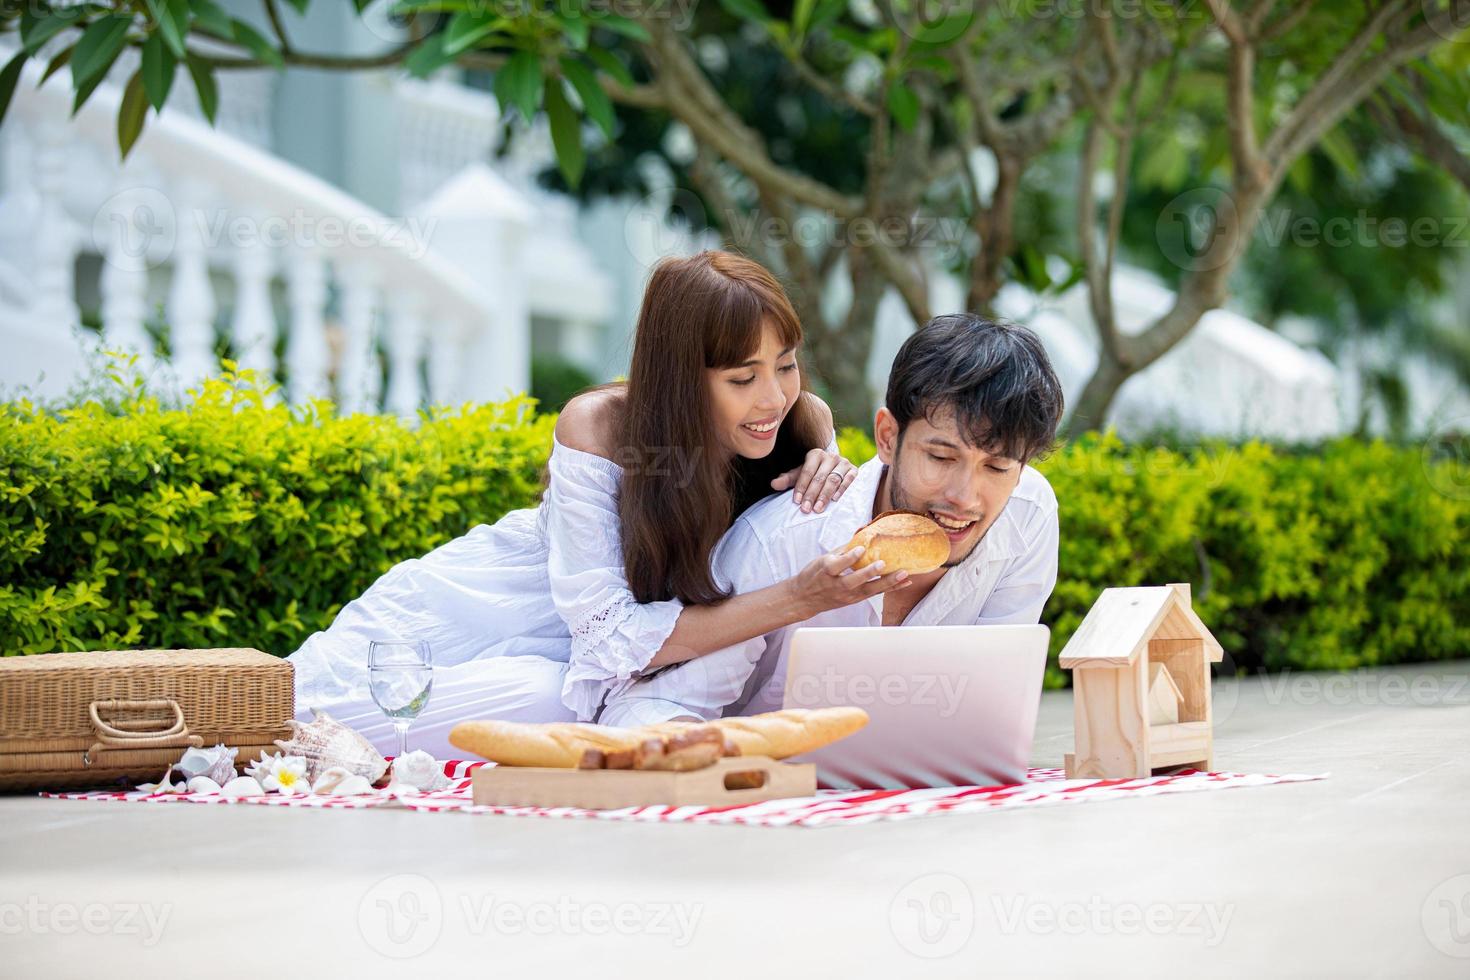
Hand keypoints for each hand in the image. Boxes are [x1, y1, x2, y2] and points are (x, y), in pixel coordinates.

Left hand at [770, 448, 858, 513]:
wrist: (836, 468)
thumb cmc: (815, 473)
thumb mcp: (801, 474)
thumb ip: (788, 479)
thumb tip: (773, 484)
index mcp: (815, 454)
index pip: (807, 472)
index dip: (801, 487)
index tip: (796, 501)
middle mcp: (830, 456)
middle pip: (820, 477)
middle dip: (812, 494)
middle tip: (806, 509)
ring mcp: (843, 462)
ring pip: (833, 480)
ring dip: (825, 495)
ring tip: (818, 508)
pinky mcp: (854, 470)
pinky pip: (849, 480)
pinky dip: (842, 490)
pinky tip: (835, 500)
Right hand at [783, 546, 910, 620]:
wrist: (804, 598)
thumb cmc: (814, 575)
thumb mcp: (822, 558)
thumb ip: (843, 549)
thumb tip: (862, 534)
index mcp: (826, 571)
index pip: (838, 564)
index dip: (849, 557)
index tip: (861, 548)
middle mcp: (836, 585)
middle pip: (854, 581)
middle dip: (869, 573)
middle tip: (883, 564)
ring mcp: (847, 595)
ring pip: (869, 590)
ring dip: (888, 583)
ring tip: (904, 574)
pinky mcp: (855, 600)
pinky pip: (875, 594)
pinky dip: (891, 588)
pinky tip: (905, 582)